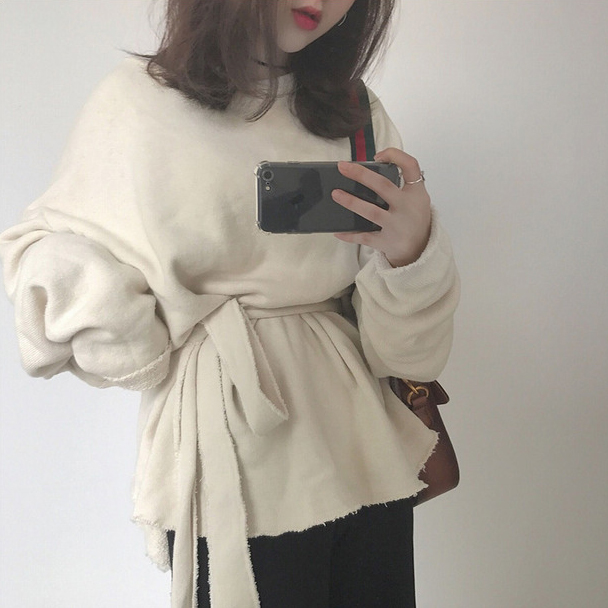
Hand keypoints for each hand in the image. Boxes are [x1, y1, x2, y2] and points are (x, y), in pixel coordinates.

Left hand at [332, 148, 431, 266]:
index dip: (394, 155)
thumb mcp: (415, 198)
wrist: (420, 248)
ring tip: (335, 194)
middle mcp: (407, 208)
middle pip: (383, 186)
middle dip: (361, 175)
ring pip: (371, 212)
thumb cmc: (413, 218)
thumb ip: (399, 185)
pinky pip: (364, 237)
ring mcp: (397, 226)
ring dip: (351, 202)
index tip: (377, 155)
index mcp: (416, 193)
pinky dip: (350, 235)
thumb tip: (364, 174)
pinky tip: (337, 230)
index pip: (411, 166)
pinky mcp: (387, 242)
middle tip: (343, 167)